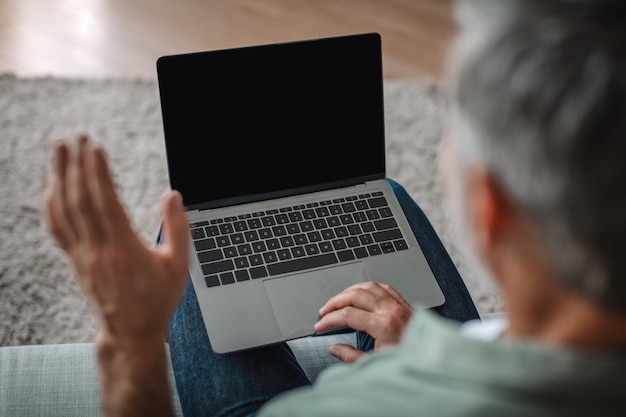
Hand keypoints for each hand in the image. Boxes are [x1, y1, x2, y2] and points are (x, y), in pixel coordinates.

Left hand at [43, 135, 189, 345]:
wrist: (131, 331)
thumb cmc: (157, 299)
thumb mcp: (179, 266)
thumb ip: (179, 229)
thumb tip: (173, 196)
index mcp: (124, 249)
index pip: (105, 203)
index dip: (97, 174)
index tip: (94, 148)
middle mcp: (98, 250)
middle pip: (80, 201)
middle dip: (77, 166)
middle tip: (78, 138)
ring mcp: (82, 255)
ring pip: (64, 211)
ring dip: (60, 177)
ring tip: (61, 150)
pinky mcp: (75, 259)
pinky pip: (57, 227)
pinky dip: (52, 203)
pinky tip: (53, 184)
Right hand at [315, 281, 412, 362]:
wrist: (435, 363)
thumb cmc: (409, 363)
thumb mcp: (375, 365)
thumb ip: (351, 357)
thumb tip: (335, 349)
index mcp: (383, 325)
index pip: (347, 315)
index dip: (329, 319)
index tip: (320, 326)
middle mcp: (391, 310)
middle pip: (355, 295)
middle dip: (335, 302)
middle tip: (324, 311)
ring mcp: (399, 305)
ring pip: (368, 286)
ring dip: (350, 291)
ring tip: (338, 300)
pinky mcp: (405, 304)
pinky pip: (383, 287)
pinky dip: (368, 288)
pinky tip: (361, 293)